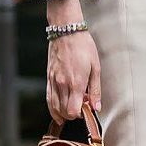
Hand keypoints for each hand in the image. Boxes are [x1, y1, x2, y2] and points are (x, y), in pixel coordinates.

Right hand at [46, 0, 101, 124]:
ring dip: (63, 113)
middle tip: (81, 107)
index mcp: (76, 83)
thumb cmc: (83, 46)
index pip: (73, 111)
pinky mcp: (48, 78)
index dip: (80, 115)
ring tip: (71, 109)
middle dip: (73, 115)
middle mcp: (62, 84)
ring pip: (54, 108)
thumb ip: (95, 90)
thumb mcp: (96, 68)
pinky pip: (48, 99)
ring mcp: (53, 82)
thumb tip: (96, 107)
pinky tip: (59, 110)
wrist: (66, 31)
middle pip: (64, 112)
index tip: (86, 110)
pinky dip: (53, 108)